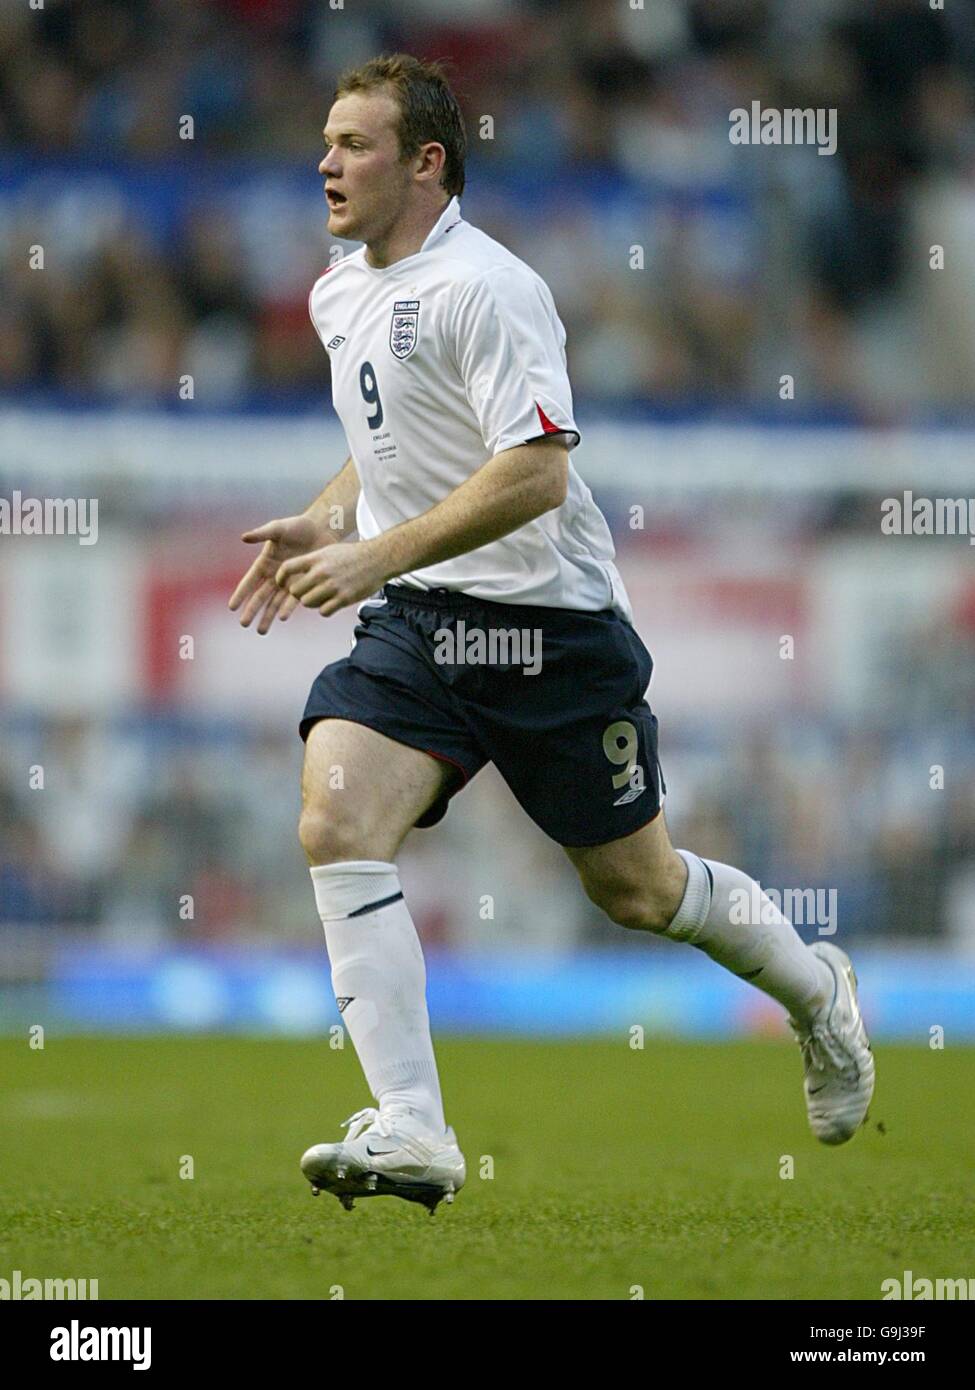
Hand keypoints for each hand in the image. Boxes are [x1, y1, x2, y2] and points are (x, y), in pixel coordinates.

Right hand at [229, 514, 324, 633]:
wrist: (321, 529)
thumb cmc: (297, 526)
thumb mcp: (278, 528)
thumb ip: (262, 534)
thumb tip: (243, 537)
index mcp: (265, 563)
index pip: (249, 582)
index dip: (241, 594)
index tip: (232, 607)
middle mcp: (274, 575)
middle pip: (260, 596)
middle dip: (252, 610)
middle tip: (244, 624)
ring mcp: (289, 582)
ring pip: (275, 603)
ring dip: (268, 616)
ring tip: (261, 631)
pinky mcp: (303, 584)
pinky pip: (294, 600)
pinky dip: (288, 608)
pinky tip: (282, 618)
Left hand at [276, 538, 391, 617]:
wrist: (378, 558)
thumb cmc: (354, 555)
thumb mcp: (330, 551)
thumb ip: (313, 562)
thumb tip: (299, 571)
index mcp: (316, 558)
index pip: (287, 568)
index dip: (280, 578)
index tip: (281, 584)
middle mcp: (321, 572)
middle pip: (295, 591)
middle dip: (298, 594)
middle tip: (307, 593)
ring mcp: (332, 586)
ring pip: (307, 603)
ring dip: (311, 603)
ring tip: (321, 598)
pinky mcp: (343, 598)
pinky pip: (323, 611)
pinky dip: (324, 610)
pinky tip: (332, 603)